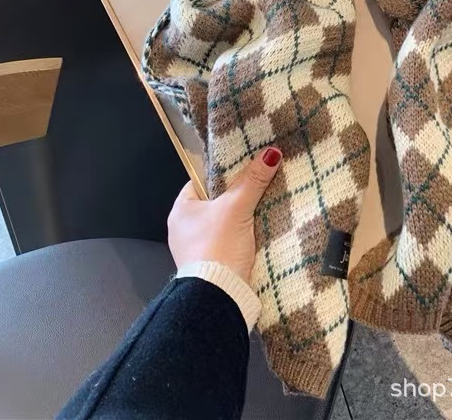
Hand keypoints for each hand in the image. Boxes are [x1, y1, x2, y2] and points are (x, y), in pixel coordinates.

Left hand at [168, 147, 282, 283]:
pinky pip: (229, 243)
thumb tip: (270, 154)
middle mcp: (184, 230)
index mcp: (181, 211)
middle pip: (215, 203)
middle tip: (258, 187)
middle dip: (236, 198)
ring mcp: (197, 249)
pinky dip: (242, 238)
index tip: (243, 170)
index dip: (222, 175)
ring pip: (223, 224)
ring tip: (263, 209)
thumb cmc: (217, 247)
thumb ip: (252, 180)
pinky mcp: (212, 265)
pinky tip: (259, 234)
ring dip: (241, 219)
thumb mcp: (237, 207)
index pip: (201, 182)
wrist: (218, 297)